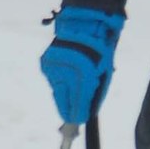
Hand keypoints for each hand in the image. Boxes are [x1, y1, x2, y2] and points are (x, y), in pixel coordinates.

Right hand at [40, 7, 123, 122]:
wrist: (84, 25)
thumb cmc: (100, 51)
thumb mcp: (104, 75)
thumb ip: (94, 96)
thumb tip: (84, 116)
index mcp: (83, 76)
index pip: (77, 106)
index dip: (77, 117)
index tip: (77, 124)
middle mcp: (65, 72)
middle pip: (62, 102)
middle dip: (67, 111)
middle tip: (71, 118)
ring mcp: (53, 67)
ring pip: (56, 91)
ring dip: (63, 94)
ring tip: (73, 87)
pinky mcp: (45, 62)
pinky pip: (52, 79)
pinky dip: (58, 80)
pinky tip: (67, 72)